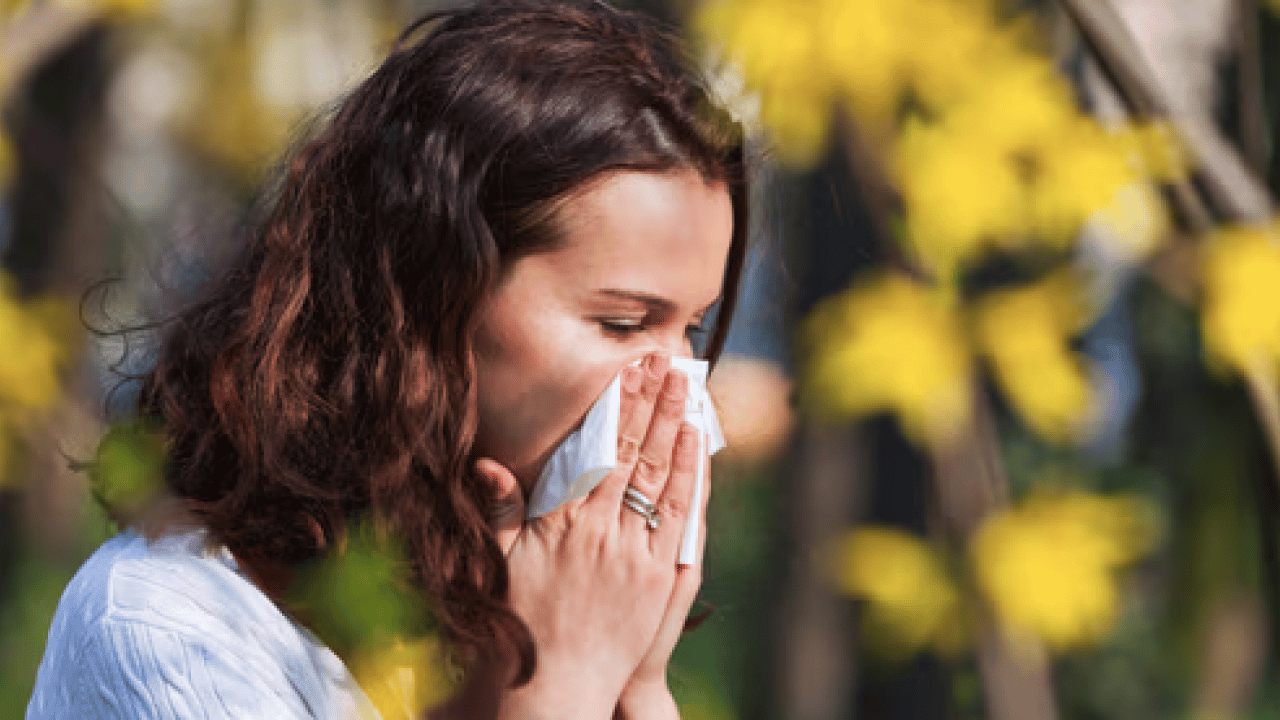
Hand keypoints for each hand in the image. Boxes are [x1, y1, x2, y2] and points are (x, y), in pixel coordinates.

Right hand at [477, 353, 701, 719]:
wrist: (557, 685)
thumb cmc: (524, 623)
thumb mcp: (500, 563)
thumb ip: (500, 510)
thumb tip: (487, 464)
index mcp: (560, 522)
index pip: (594, 449)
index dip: (614, 406)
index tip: (626, 371)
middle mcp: (600, 531)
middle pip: (631, 452)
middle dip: (648, 402)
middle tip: (664, 362)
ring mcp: (633, 553)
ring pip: (658, 475)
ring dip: (672, 425)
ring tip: (684, 387)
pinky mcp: (658, 576)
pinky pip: (677, 515)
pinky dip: (687, 474)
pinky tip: (693, 441)